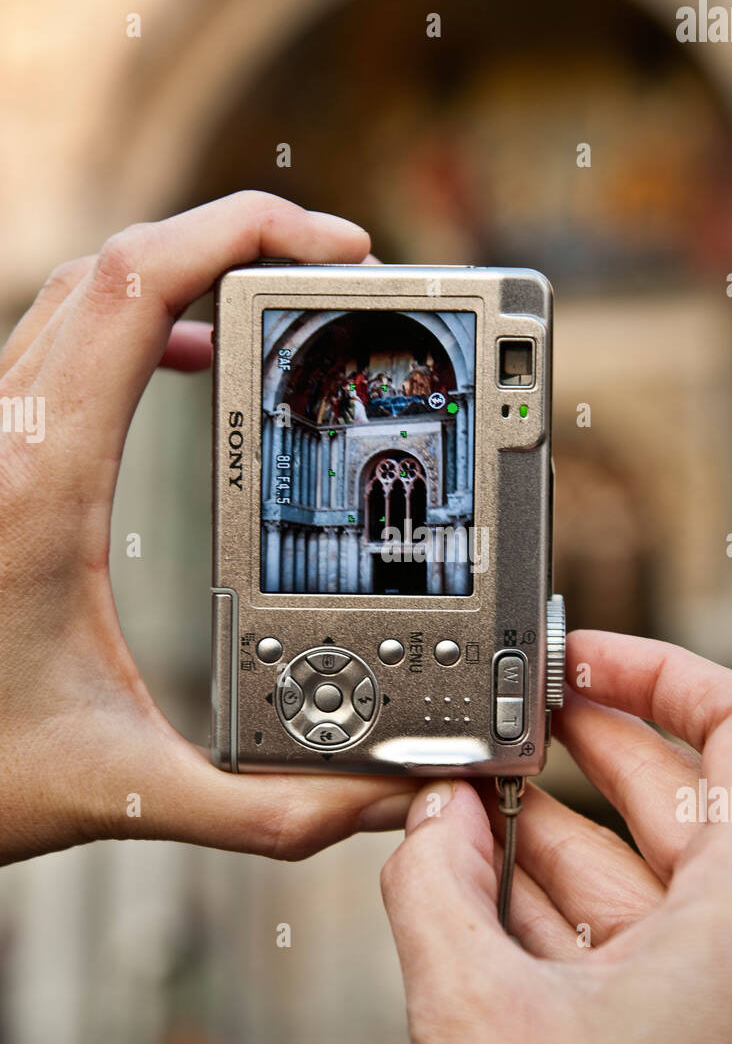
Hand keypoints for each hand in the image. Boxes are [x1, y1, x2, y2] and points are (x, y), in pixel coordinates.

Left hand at [0, 192, 412, 865]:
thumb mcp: (125, 789)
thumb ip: (270, 808)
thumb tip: (381, 807)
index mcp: (43, 483)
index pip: (139, 285)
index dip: (246, 235)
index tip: (341, 252)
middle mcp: (5, 437)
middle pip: (119, 261)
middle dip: (239, 240)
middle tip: (338, 270)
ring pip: (84, 291)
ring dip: (186, 271)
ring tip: (280, 303)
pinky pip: (66, 337)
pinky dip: (141, 319)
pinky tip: (188, 361)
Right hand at [381, 630, 731, 1043]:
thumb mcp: (472, 1012)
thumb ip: (432, 882)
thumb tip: (429, 812)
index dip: (659, 667)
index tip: (581, 655)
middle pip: (680, 791)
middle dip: (578, 749)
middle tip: (498, 719)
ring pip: (643, 867)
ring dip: (550, 832)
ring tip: (461, 803)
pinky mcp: (698, 1035)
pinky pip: (630, 932)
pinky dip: (557, 900)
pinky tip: (476, 880)